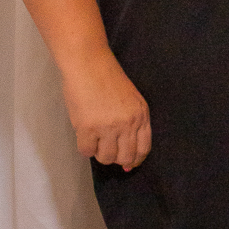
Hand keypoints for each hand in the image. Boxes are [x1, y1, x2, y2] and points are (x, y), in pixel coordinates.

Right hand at [60, 49, 150, 169]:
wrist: (89, 64)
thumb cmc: (108, 79)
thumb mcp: (132, 100)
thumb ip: (133, 124)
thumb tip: (128, 160)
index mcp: (141, 116)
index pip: (144, 149)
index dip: (135, 160)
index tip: (128, 164)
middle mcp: (128, 124)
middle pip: (125, 157)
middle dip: (116, 159)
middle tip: (107, 148)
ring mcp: (108, 127)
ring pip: (106, 158)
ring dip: (99, 153)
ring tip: (95, 139)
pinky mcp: (88, 127)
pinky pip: (87, 151)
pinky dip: (85, 148)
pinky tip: (84, 136)